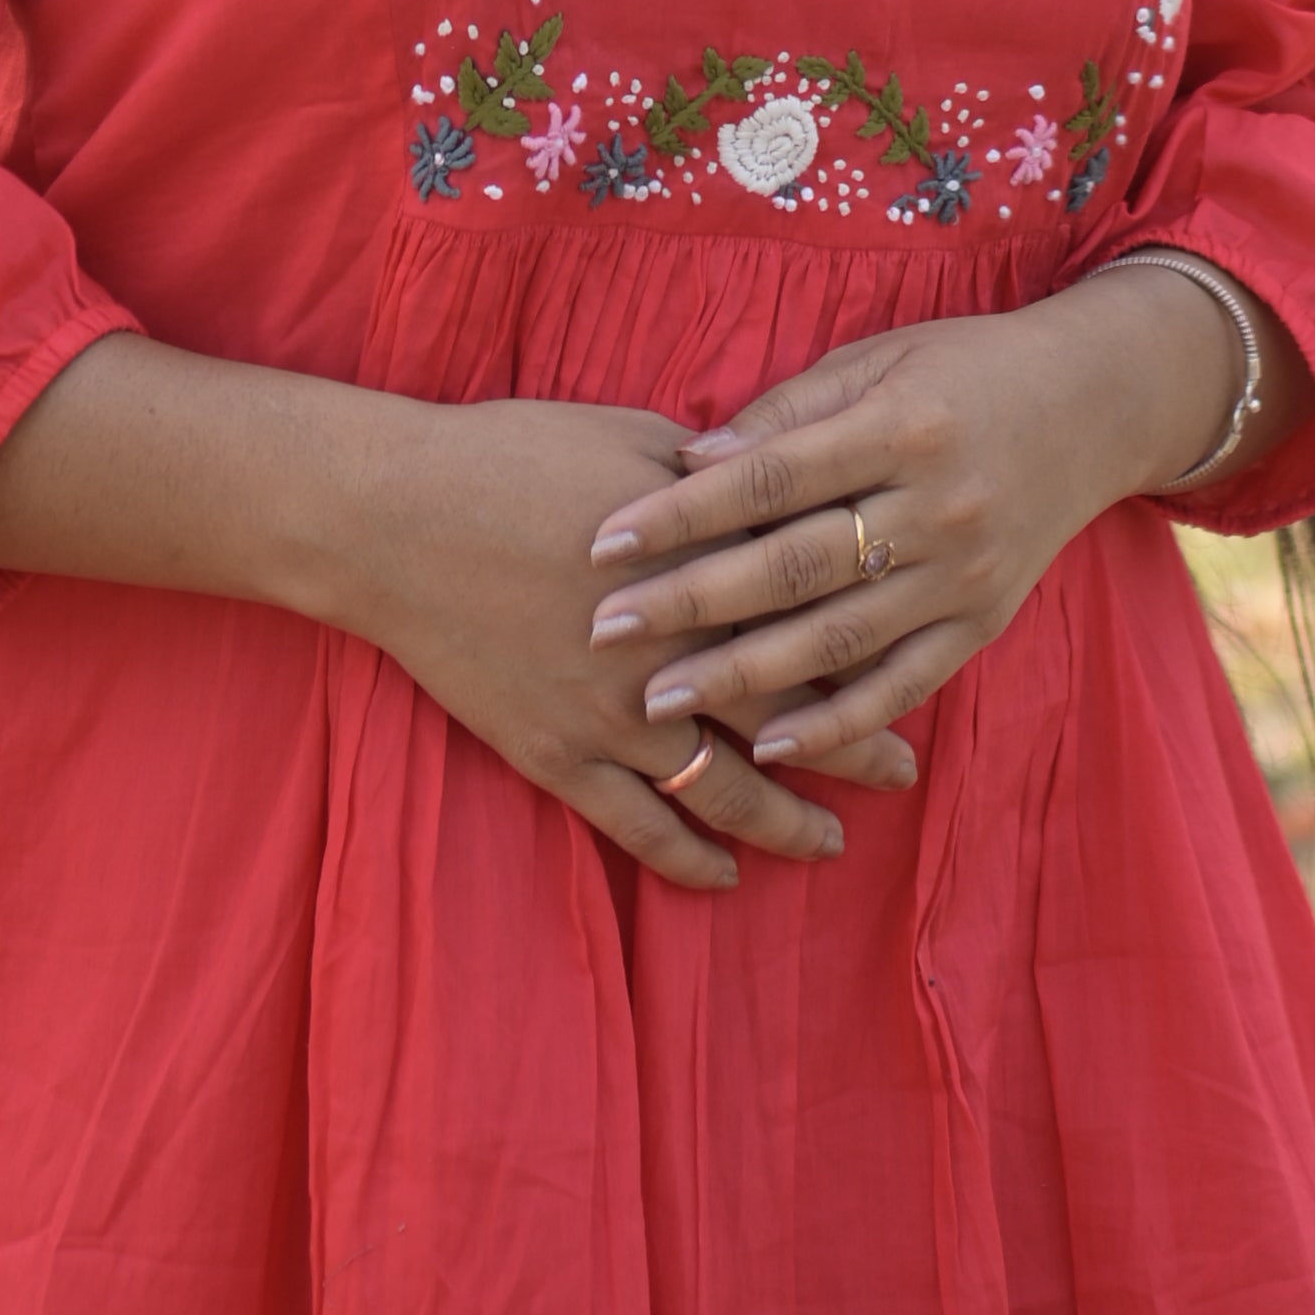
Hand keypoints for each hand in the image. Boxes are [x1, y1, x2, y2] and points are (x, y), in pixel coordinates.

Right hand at [342, 396, 921, 895]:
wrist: (398, 516)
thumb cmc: (515, 456)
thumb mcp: (633, 440)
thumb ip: (714, 483)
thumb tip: (776, 488)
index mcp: (700, 568)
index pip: (808, 621)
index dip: (867, 651)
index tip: (916, 666)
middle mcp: (671, 653)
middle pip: (785, 713)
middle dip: (854, 747)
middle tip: (904, 773)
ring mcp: (613, 716)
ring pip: (722, 789)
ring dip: (783, 821)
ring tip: (830, 842)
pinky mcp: (557, 756)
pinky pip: (637, 827)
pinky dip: (687, 856)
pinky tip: (725, 874)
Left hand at [583, 277, 1242, 770]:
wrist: (1094, 404)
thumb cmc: (962, 368)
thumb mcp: (878, 359)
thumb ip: (788, 412)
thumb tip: (692, 460)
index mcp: (900, 426)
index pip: (769, 479)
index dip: (683, 513)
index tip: (605, 541)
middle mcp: (935, 506)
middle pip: (792, 566)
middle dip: (690, 602)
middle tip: (605, 631)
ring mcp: (963, 576)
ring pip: (836, 639)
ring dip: (741, 675)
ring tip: (659, 700)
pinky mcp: (982, 624)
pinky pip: (901, 686)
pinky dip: (836, 722)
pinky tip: (770, 745)